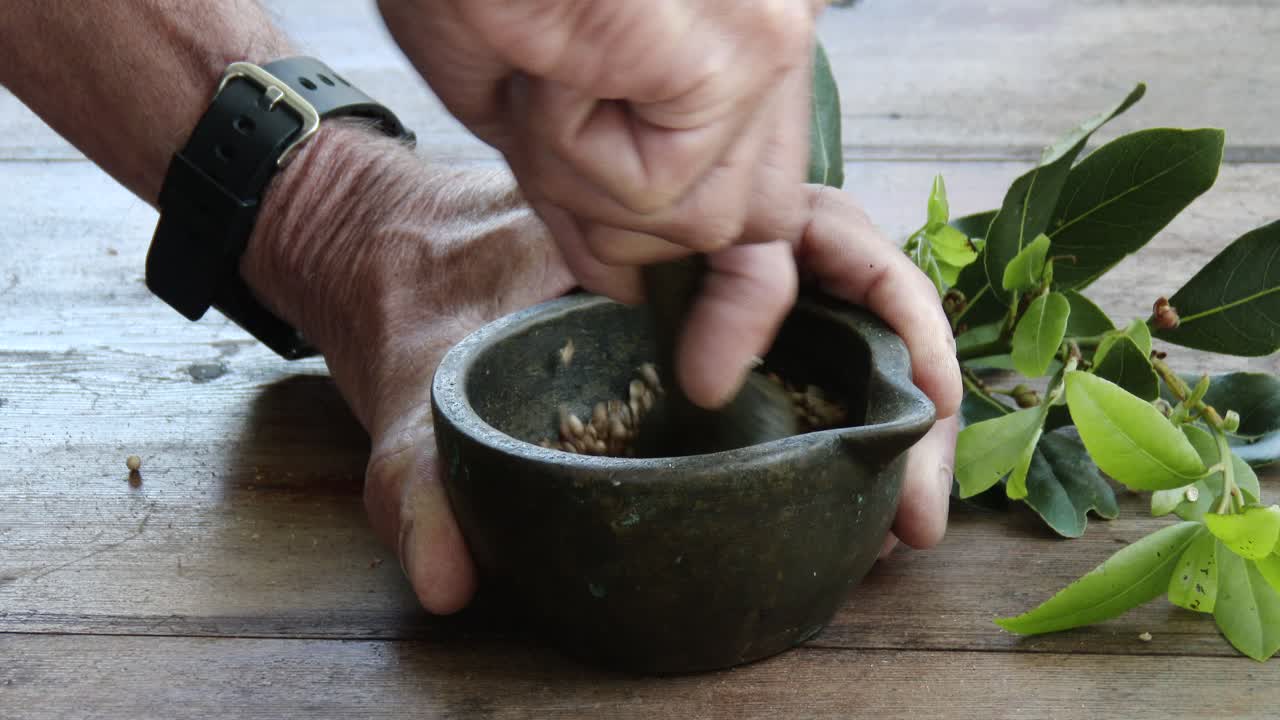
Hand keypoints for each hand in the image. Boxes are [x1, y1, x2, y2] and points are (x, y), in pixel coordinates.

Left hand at [241, 128, 957, 613]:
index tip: (874, 412)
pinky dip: (846, 441)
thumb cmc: (419, 294)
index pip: (813, 236)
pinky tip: (856, 513)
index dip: (873, 305)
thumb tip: (449, 581)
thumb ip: (422, 474)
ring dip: (895, 427)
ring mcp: (717, 309)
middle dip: (916, 391)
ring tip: (907, 525)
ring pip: (847, 343)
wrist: (397, 265)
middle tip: (922, 506)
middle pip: (860, 298)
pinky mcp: (711, 357)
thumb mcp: (418, 380)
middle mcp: (713, 260)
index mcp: (670, 228)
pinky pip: (806, 380)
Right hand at [376, 0, 819, 295]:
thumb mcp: (538, 102)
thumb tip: (633, 283)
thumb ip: (603, 188)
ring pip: (698, 220)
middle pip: (743, 219)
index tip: (711, 362)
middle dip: (639, 226)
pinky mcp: (742, 52)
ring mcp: (773, 40)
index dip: (740, 287)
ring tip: (538, 69)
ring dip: (586, 176)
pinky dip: (575, 148)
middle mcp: (779, 32)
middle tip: (552, 125)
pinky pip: (659, 188)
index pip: (769, 194)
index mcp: (738, 42)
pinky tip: (550, 64)